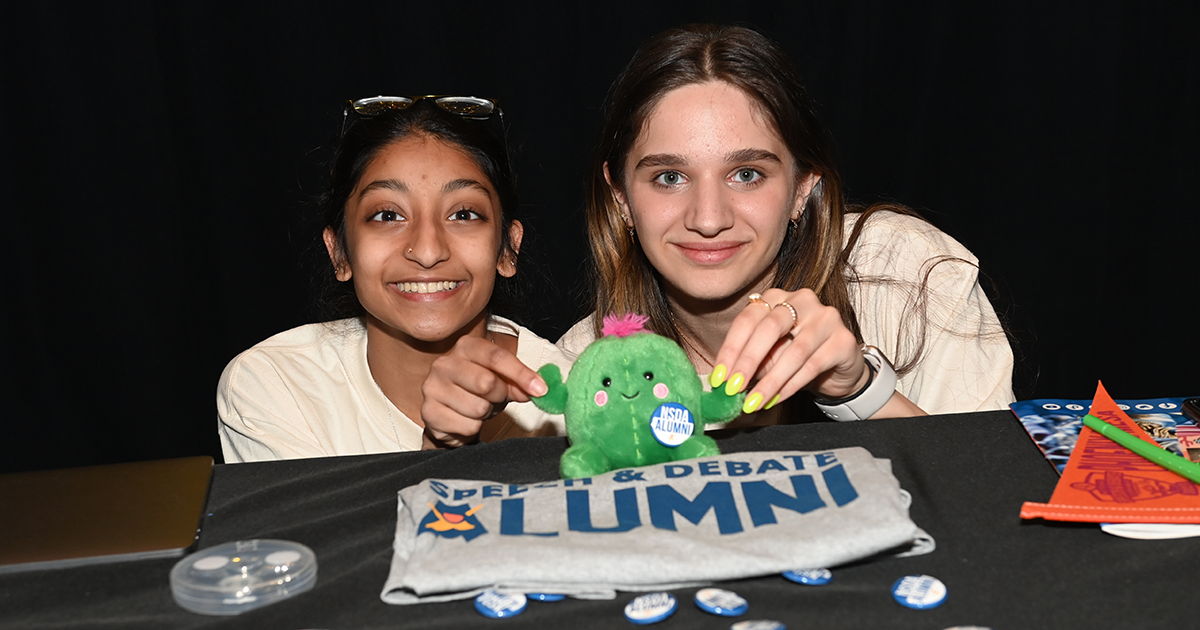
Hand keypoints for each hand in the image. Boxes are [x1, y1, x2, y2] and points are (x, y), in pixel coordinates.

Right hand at [420, 335, 548, 447]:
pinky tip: (465, 418)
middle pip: (486, 383)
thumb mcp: (501, 380)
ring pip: (478, 408)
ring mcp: (433, 387)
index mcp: (465, 347)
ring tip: (478, 407)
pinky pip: (467, 426)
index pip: (496, 357)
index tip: (540, 389)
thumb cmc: (476, 389)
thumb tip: (537, 388)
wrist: (448, 411)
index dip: (521, 374)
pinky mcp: (428, 412)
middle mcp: (444, 363)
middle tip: (495, 398)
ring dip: (486, 413)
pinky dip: (473, 427)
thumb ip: (519, 382)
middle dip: (499, 396)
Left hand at [710, 288, 869, 413]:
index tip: (718, 377)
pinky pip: (812, 365)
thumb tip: (725, 380)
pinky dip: (790, 386)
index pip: (748, 319)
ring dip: (769, 381)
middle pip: (770, 328)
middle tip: (733, 388)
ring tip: (753, 402)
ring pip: (793, 352)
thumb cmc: (798, 358)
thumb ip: (751, 360)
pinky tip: (775, 399)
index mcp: (777, 297)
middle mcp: (802, 300)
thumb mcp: (770, 355)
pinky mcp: (843, 340)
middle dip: (748, 361)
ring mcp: (826, 318)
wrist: (839, 369)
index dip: (730, 349)